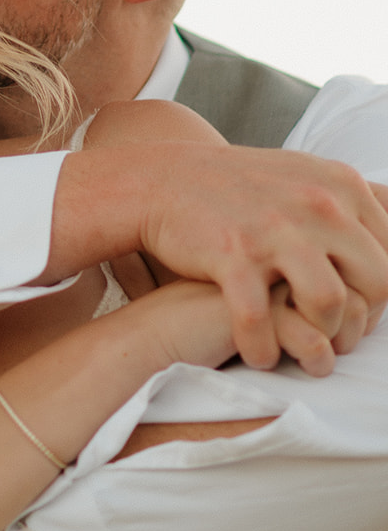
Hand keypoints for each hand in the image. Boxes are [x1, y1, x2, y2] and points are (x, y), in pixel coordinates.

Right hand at [129, 146, 387, 367]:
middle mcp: (317, 203)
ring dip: (319, 336)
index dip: (380, 292)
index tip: (358, 309)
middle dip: (360, 321)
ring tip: (300, 347)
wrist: (163, 181)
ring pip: (328, 303)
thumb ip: (352, 202)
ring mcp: (275, 229)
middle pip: (376, 282)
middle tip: (334, 334)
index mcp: (342, 185)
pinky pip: (259, 319)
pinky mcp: (233, 254)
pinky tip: (257, 354)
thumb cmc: (238, 188)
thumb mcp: (307, 176)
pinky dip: (261, 347)